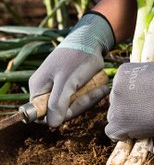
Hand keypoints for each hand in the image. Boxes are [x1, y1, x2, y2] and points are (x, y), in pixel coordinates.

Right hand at [29, 12, 114, 126]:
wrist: (91, 40)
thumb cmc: (77, 57)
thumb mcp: (67, 80)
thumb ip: (58, 102)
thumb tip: (52, 124)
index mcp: (38, 87)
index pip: (42, 113)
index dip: (58, 114)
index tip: (74, 106)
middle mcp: (46, 89)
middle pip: (60, 111)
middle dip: (80, 103)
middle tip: (96, 92)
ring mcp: (59, 88)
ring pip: (73, 105)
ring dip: (88, 98)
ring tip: (102, 87)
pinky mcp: (71, 86)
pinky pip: (80, 98)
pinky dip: (91, 94)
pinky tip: (102, 87)